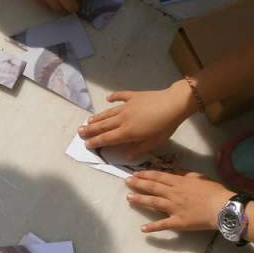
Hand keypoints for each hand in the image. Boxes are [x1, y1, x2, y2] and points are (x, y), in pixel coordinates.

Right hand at [78, 78, 198, 157]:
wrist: (173, 104)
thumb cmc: (165, 126)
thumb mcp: (153, 142)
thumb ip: (138, 149)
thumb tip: (127, 156)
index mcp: (127, 132)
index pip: (107, 139)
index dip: (96, 142)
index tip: (86, 144)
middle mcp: (122, 119)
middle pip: (103, 125)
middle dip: (90, 129)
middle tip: (79, 131)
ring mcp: (127, 106)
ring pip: (108, 113)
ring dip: (97, 117)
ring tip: (88, 120)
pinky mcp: (133, 96)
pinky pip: (121, 96)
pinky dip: (114, 97)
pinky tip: (108, 99)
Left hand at [126, 171, 232, 232]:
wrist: (222, 207)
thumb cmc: (214, 191)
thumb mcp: (200, 177)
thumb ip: (186, 174)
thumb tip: (175, 172)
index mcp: (179, 182)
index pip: (159, 177)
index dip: (146, 175)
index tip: (136, 173)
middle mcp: (173, 194)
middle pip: (153, 188)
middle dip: (139, 184)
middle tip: (127, 182)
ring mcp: (174, 208)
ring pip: (154, 203)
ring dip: (140, 200)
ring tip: (128, 198)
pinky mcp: (178, 222)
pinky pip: (163, 224)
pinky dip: (153, 227)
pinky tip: (143, 229)